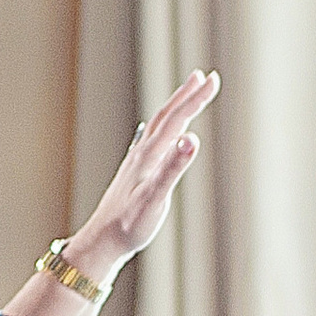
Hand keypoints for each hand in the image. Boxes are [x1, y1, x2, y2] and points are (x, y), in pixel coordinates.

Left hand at [65, 68, 218, 282]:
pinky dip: (160, 128)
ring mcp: (136, 161)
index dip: (196, 99)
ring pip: (158, 125)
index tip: (213, 79)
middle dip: (187, 95)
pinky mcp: (134, 172)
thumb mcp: (156, 198)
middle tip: (205, 76)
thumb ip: (174, 168)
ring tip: (187, 93)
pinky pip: (149, 140)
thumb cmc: (129, 224)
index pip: (177, 119)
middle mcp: (142, 153)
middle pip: (167, 116)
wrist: (102, 240)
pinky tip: (156, 132)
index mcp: (150, 155)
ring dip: (175, 107)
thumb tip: (191, 139)